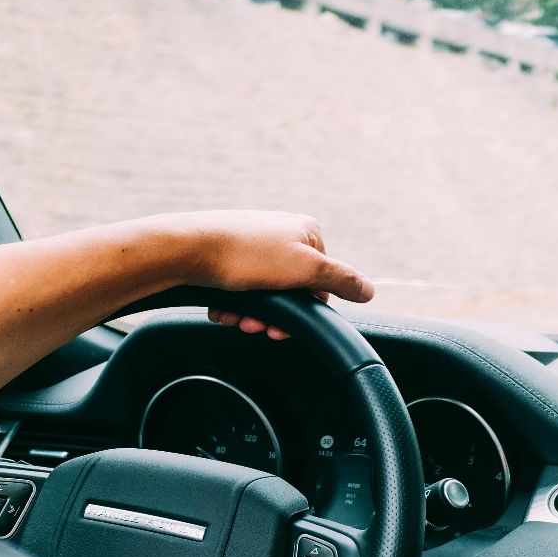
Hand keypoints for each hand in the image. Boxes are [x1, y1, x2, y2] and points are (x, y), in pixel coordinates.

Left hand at [160, 211, 373, 339]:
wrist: (187, 250)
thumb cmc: (245, 255)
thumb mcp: (305, 268)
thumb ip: (342, 279)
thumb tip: (369, 290)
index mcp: (306, 231)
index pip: (322, 281)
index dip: (305, 308)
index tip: (283, 325)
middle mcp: (282, 233)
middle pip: (292, 291)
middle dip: (273, 315)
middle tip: (255, 325)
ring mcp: (254, 244)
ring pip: (265, 293)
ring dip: (252, 313)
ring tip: (236, 317)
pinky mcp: (230, 256)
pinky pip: (242, 289)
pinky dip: (235, 304)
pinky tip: (224, 309)